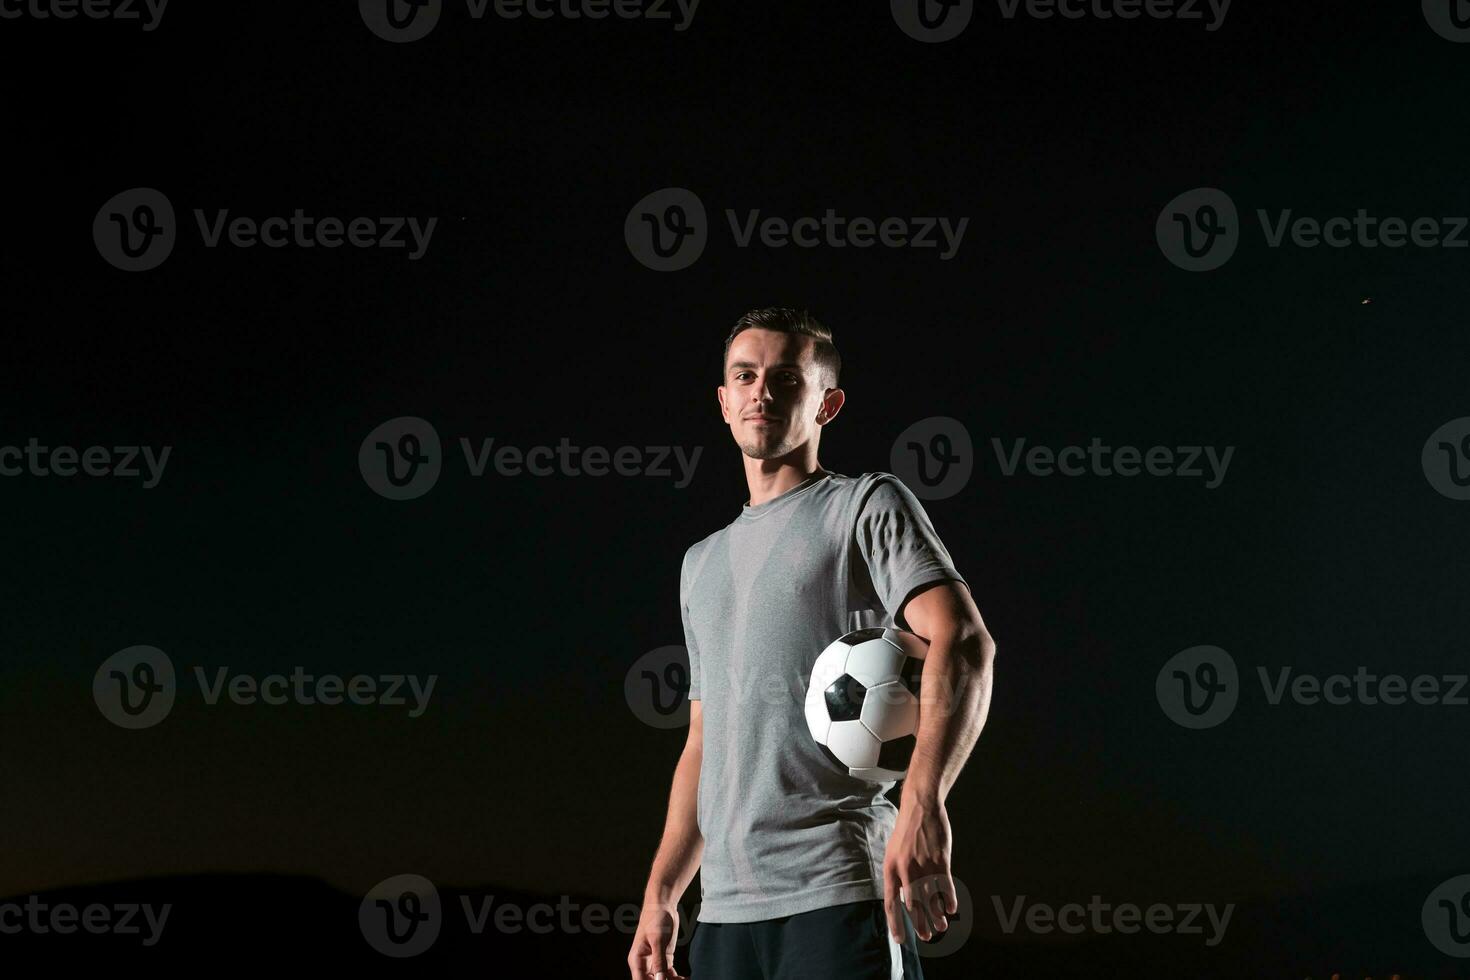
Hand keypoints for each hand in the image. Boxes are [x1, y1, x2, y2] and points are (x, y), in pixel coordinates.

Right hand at [626, 901, 688, 979]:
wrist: (663, 905)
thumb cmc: (655, 918)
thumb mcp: (658, 940)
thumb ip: (659, 961)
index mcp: (637, 960)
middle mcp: (644, 963)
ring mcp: (655, 962)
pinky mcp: (665, 959)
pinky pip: (669, 974)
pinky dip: (676, 978)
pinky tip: (685, 979)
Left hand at [882, 795, 957, 943]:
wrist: (920, 807)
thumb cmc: (906, 832)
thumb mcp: (894, 853)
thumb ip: (897, 875)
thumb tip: (903, 900)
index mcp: (890, 868)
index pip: (891, 903)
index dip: (895, 924)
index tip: (900, 941)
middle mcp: (906, 869)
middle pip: (913, 905)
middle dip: (920, 924)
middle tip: (926, 936)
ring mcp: (924, 865)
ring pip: (931, 898)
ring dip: (937, 915)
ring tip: (940, 927)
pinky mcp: (940, 860)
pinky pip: (946, 885)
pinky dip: (949, 899)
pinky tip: (952, 909)